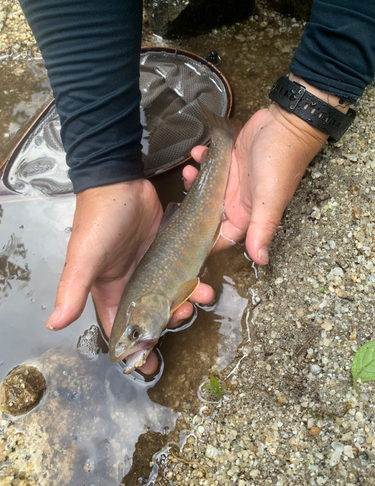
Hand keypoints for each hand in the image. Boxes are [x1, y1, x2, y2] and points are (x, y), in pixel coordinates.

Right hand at [45, 179, 212, 373]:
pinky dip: (195, 277)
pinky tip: (204, 278)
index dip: (134, 348)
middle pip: (153, 314)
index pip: (120, 328)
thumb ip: (72, 289)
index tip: (150, 366)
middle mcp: (131, 283)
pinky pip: (184, 271)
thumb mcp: (85, 256)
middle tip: (183, 314)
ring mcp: (152, 268)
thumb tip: (54, 323)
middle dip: (170, 320)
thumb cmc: (98, 219)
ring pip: (173, 294)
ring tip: (201, 294)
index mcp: (109, 290)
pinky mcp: (167, 251)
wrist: (120, 181)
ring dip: (187, 299)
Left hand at [184, 101, 328, 263]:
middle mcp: (236, 200)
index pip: (220, 236)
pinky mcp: (228, 160)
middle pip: (206, 211)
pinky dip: (201, 158)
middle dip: (192, 204)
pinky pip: (209, 164)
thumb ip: (262, 229)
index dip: (203, 240)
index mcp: (246, 215)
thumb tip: (261, 261)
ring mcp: (231, 180)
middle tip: (183, 193)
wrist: (286, 122)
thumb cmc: (281, 161)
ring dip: (194, 179)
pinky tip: (199, 151)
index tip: (184, 238)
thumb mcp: (270, 199)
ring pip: (205, 187)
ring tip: (190, 169)